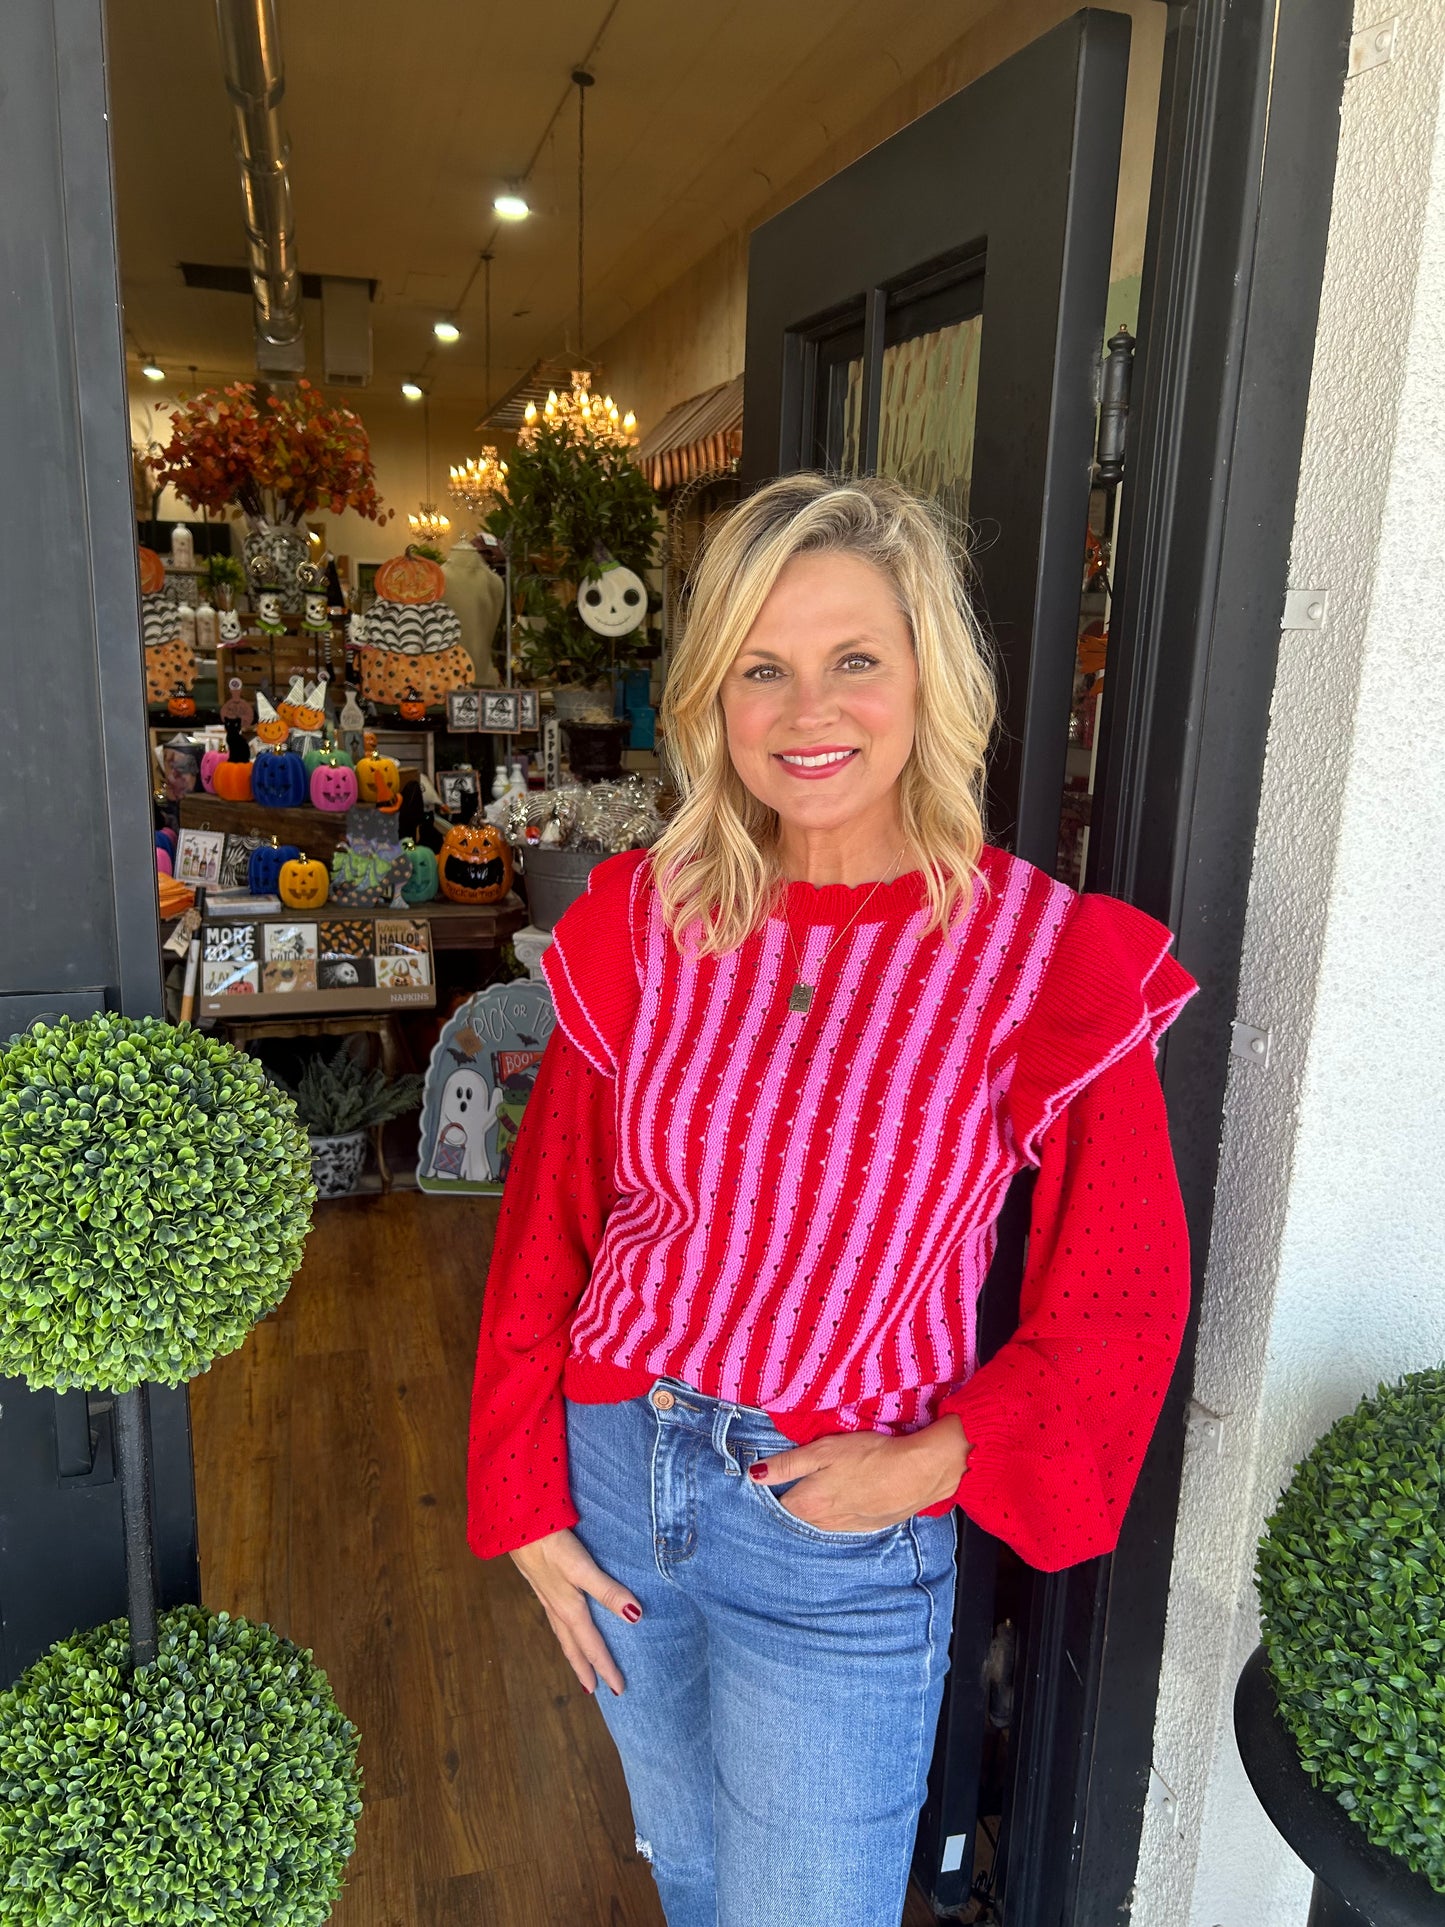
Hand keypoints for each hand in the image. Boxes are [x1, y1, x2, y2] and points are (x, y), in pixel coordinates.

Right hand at [509, 1527, 642, 1695]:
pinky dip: (562, 1632)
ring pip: (562, 1634)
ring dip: (573, 1653)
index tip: (619, 1689)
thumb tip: (635, 1617)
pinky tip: (563, 1623)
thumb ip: (607, 1591)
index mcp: (570, 1609)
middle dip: (585, 1668)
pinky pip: (555, 1619)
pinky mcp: (541, 1583)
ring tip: (579, 1665)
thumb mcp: (583, 1569)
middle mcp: (558, 1608)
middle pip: (573, 1646)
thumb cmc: (552, 1546)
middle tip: (594, 1690)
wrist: (516, 1528)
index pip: (593, 1646)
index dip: (606, 1667)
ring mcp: (547, 1597)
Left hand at [750, 1415, 968, 1532]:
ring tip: (813, 1490)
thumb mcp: (823, 1451)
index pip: (777, 1503)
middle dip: (789, 1501)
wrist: (918, 1472)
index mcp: (808, 1503)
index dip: (771, 1489)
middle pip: (796, 1515)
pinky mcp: (867, 1526)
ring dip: (812, 1510)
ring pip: (818, 1522)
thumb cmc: (870, 1456)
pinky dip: (835, 1514)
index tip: (767, 1477)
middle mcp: (823, 1522)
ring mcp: (847, 1527)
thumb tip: (754, 1474)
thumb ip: (787, 1465)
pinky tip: (841, 1499)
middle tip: (787, 1482)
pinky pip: (840, 1524)